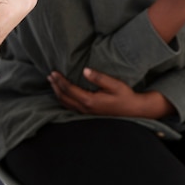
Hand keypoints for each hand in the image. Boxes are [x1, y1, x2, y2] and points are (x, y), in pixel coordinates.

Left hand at [49, 69, 174, 118]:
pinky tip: (62, 93)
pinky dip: (63, 99)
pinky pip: (70, 107)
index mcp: (90, 101)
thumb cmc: (125, 96)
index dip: (59, 80)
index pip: (69, 89)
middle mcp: (85, 108)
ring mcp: (86, 113)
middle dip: (55, 86)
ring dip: (57, 93)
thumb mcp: (115, 84)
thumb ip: (99, 77)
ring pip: (65, 103)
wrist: (134, 111)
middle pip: (64, 97)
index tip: (53, 72)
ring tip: (52, 83)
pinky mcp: (88, 114)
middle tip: (50, 76)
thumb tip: (84, 70)